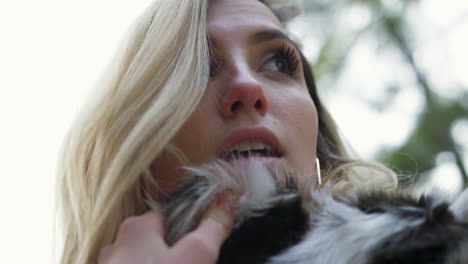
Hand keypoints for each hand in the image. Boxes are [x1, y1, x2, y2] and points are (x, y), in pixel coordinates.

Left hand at [98, 193, 234, 263]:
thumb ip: (214, 226)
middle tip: (195, 263)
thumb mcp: (198, 254)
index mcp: (135, 228)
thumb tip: (227, 200)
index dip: (189, 226)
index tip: (203, 241)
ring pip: (146, 263)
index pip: (167, 215)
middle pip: (156, 241)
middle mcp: (117, 247)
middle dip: (177, 252)